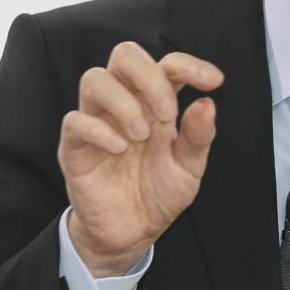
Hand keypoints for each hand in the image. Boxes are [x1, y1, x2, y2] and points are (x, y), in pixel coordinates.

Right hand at [58, 41, 223, 276]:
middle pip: (124, 55)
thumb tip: (206, 102)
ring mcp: (97, 120)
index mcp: (156, 101)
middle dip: (149, 76)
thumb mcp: (190, 168)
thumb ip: (199, 136)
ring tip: (140, 136)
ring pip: (95, 79)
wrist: (131, 234)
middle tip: (167, 113)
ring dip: (123, 103)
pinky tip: (119, 148)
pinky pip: (75, 120)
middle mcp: (126, 103)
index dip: (190, 64)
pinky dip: (100, 130)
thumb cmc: (160, 193)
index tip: (215, 81)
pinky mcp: (74, 146)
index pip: (168, 63)